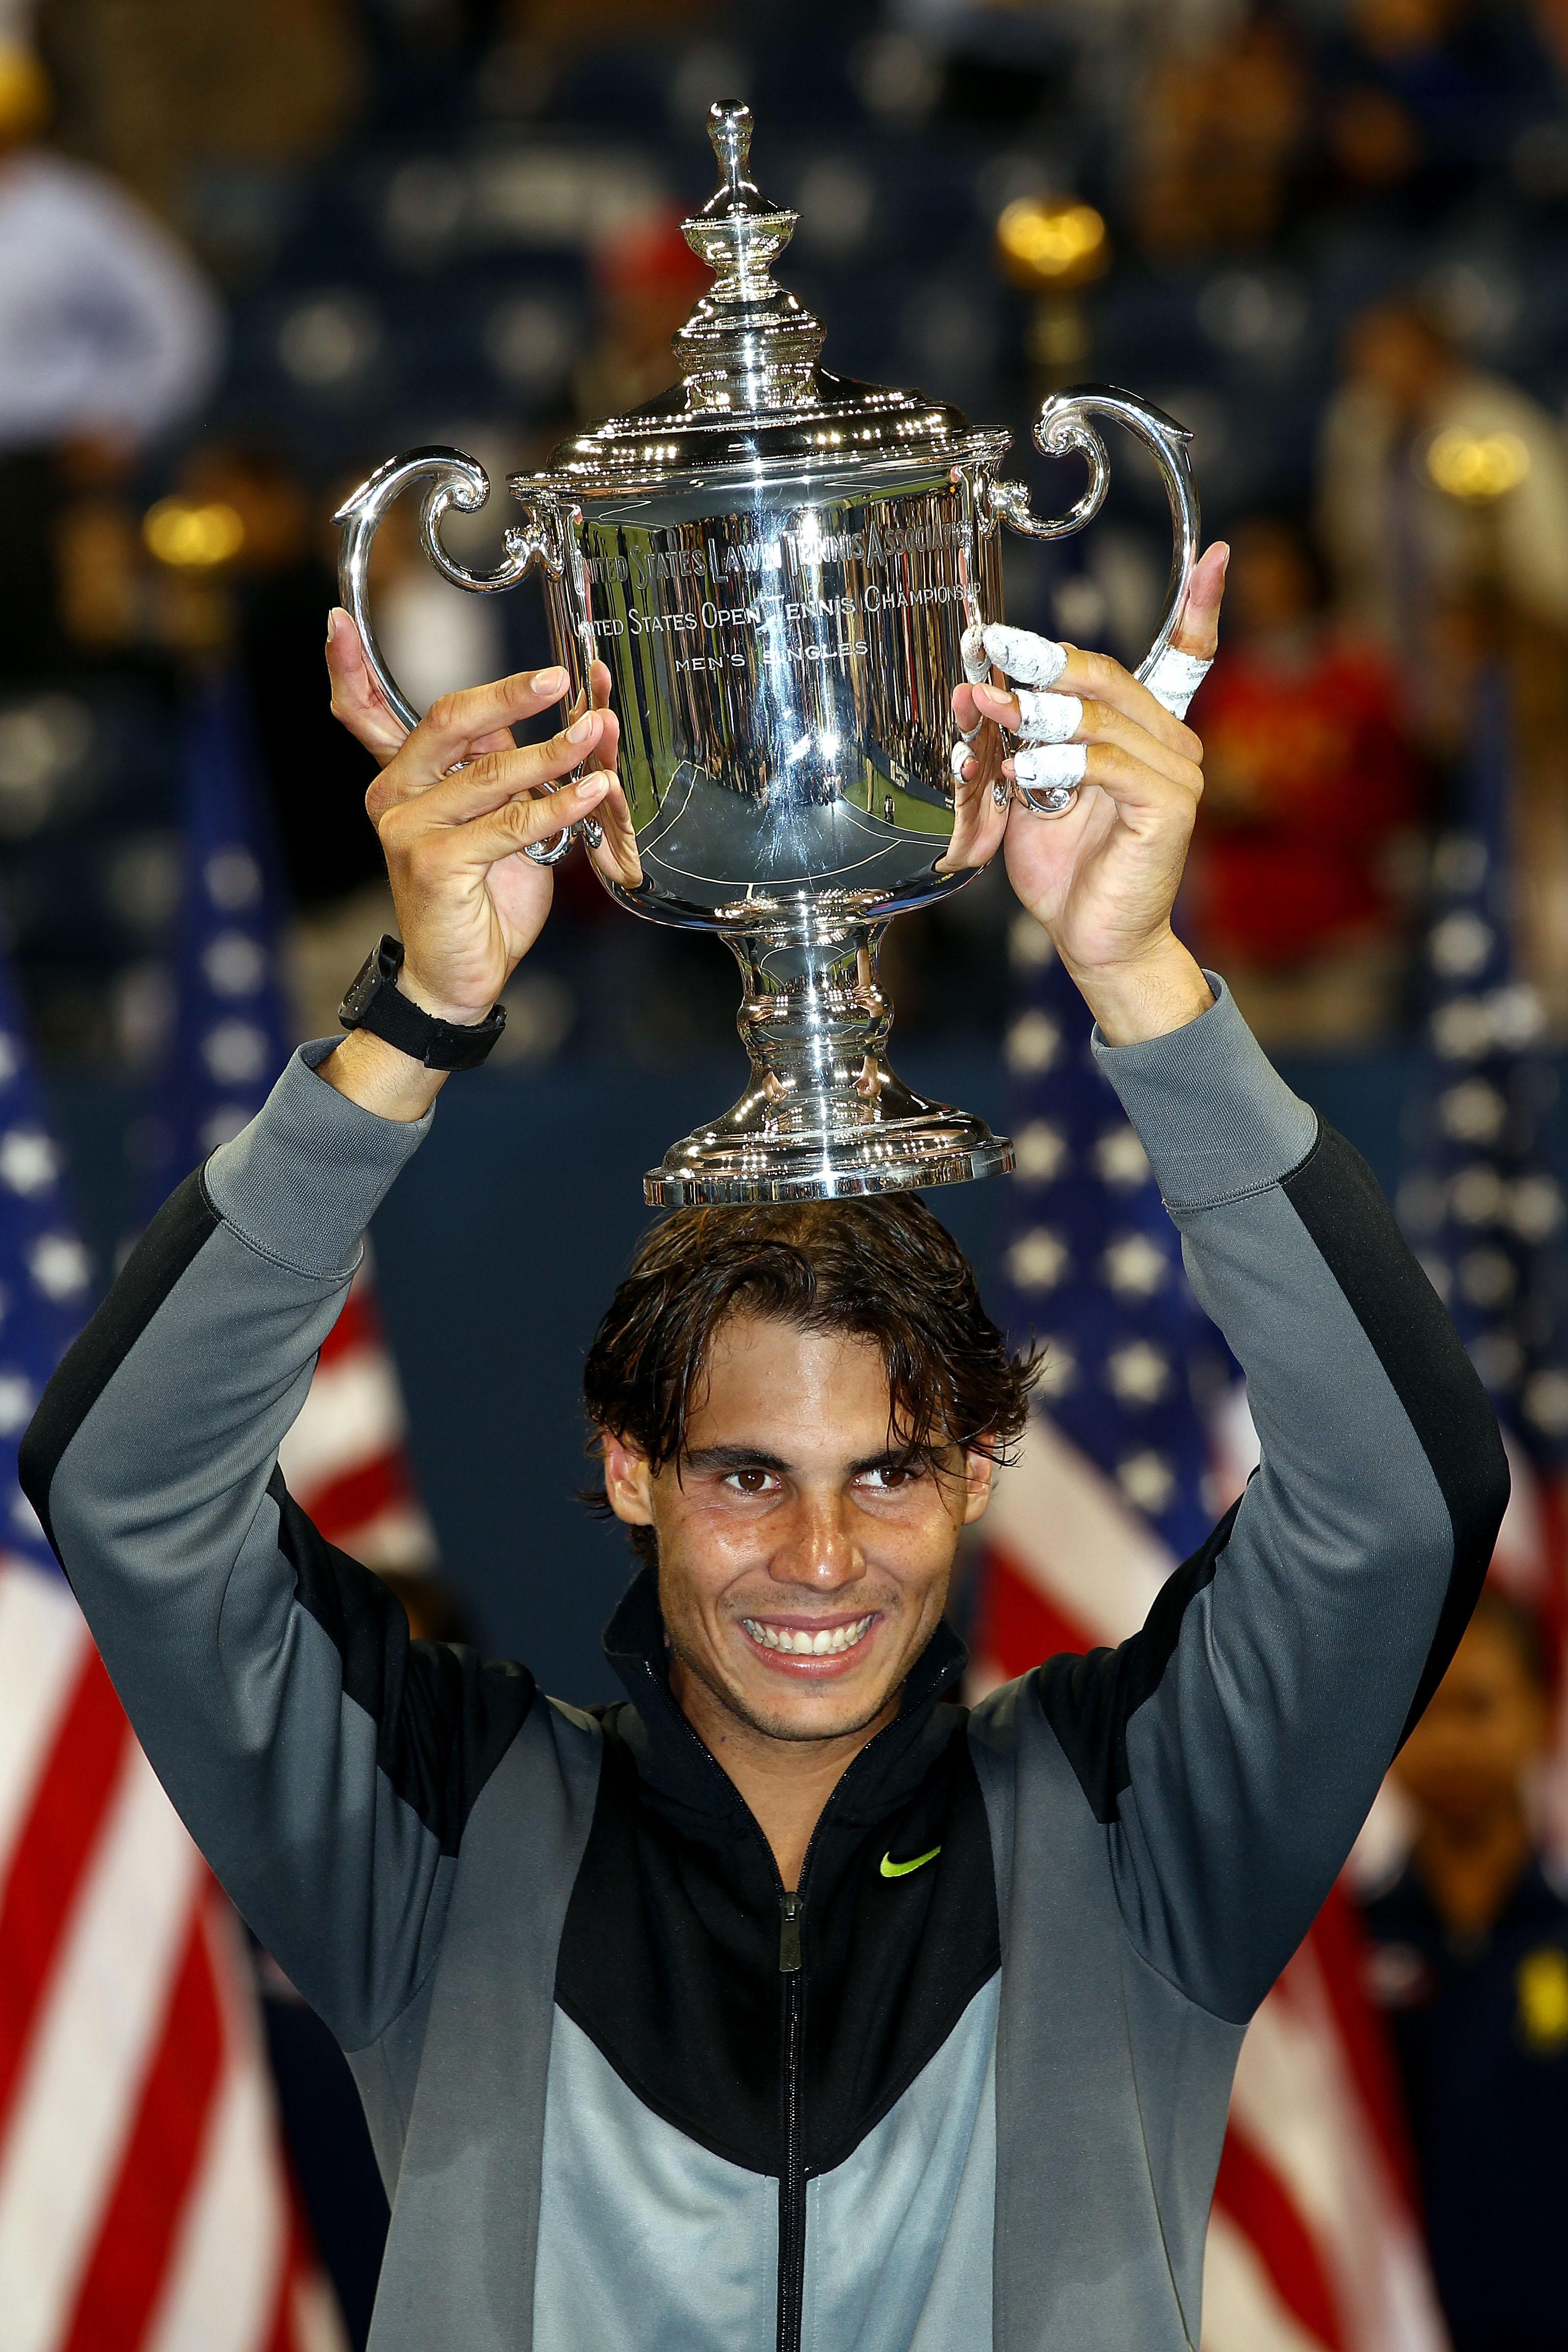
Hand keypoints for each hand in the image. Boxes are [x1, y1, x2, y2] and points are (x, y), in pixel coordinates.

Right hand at [324, 613, 640, 1019]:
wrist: (460, 977)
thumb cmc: (482, 898)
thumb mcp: (495, 819)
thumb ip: (501, 769)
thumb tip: (543, 711)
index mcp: (401, 776)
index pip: (363, 713)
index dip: (346, 668)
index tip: (336, 623)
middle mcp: (394, 794)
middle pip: (449, 721)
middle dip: (509, 694)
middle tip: (559, 677)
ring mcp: (409, 827)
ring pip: (492, 772)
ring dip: (555, 751)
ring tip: (597, 732)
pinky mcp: (435, 861)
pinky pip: (509, 822)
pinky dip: (558, 804)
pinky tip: (591, 789)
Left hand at [946, 543, 1227, 1043]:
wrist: (1094, 939)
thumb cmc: (1065, 868)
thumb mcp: (1029, 789)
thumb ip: (1014, 740)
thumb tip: (975, 688)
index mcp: (1147, 731)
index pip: (1186, 657)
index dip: (1203, 607)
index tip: (1220, 555)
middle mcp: (1172, 742)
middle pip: (1110, 677)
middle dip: (1043, 659)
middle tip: (992, 647)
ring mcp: (1177, 773)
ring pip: (1101, 717)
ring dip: (1035, 712)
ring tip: (989, 712)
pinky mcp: (1168, 807)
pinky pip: (1108, 763)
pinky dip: (1058, 762)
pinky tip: (1023, 773)